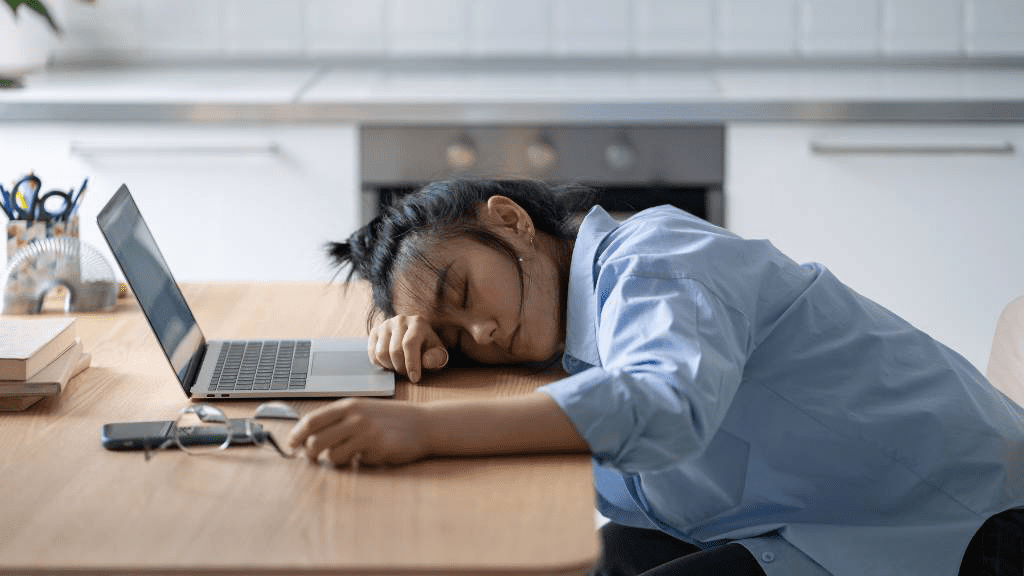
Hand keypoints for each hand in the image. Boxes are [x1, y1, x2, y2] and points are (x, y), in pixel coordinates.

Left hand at [287, 398, 429, 466]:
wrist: (424, 423)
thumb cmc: (391, 419)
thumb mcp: (364, 409)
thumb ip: (340, 418)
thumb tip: (309, 435)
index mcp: (348, 405)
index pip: (312, 420)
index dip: (297, 435)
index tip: (292, 445)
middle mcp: (355, 417)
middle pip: (316, 442)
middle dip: (311, 454)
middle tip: (314, 458)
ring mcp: (366, 433)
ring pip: (332, 456)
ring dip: (335, 461)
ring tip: (347, 456)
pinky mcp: (377, 448)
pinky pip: (355, 462)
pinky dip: (358, 462)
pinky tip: (371, 454)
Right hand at [368, 315, 448, 382]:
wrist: (416, 338)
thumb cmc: (428, 349)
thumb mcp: (438, 354)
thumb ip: (436, 358)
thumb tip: (427, 362)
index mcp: (418, 323)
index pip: (410, 344)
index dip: (411, 363)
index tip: (414, 378)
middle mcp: (400, 320)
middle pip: (394, 351)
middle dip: (401, 368)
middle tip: (407, 372)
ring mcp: (385, 325)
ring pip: (381, 354)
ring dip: (390, 366)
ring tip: (399, 366)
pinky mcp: (375, 331)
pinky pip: (372, 354)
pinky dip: (381, 364)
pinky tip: (390, 363)